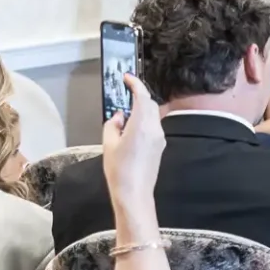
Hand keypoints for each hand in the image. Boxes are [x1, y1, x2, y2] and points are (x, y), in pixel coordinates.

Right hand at [102, 74, 164, 213]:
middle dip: (138, 96)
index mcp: (142, 125)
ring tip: (123, 115)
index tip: (127, 77)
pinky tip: (130, 129)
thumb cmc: (119, 169)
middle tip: (124, 93)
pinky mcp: (160, 147)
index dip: (136, 84)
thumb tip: (119, 116)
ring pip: (153, 116)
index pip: (143, 97)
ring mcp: (160, 138)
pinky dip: (143, 121)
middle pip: (150, 105)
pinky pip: (153, 127)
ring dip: (141, 110)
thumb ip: (113, 124)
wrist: (134, 192)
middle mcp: (155, 129)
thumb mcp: (109, 143)